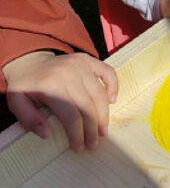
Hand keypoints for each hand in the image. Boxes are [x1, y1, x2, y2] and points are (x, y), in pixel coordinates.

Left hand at [3, 51, 117, 150]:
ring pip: (99, 93)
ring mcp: (81, 65)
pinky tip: (112, 100)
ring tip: (103, 130)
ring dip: (103, 114)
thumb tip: (47, 134)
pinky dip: (113, 86)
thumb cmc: (25, 85)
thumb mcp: (16, 103)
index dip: (77, 133)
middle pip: (87, 106)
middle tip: (94, 143)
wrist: (29, 61)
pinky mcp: (88, 60)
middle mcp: (69, 74)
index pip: (70, 115)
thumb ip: (29, 119)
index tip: (79, 147)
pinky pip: (108, 72)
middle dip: (92, 128)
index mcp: (50, 86)